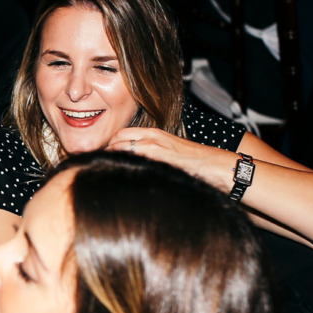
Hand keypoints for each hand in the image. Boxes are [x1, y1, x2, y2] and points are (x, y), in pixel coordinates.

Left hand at [108, 126, 235, 188]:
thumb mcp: (171, 150)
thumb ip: (153, 152)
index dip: (109, 145)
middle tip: (97, 166)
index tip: (102, 157)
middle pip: (116, 140)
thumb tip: (136, 164)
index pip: (121, 134)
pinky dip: (121, 168)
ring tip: (101, 173)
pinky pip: (131, 162)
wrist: (215, 165)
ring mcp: (154, 149)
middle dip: (105, 152)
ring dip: (109, 160)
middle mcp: (152, 138)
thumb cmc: (195, 162)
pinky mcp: (158, 160)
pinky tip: (116, 178)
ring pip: (119, 149)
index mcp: (154, 133)